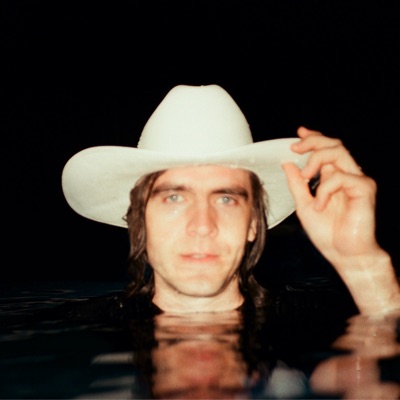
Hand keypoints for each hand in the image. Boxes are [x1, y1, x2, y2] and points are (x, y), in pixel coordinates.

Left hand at [282, 127, 378, 265]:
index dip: (313, 138)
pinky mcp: (364, 189)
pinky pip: (341, 177)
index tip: (298, 133)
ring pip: (339, 152)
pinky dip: (325, 190)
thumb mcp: (304, 205)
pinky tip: (320, 205)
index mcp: (333, 178)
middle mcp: (346, 175)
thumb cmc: (327, 233)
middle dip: (313, 142)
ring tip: (305, 178)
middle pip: (333, 144)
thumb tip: (286, 164)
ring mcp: (357, 181)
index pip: (325, 150)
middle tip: (296, 148)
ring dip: (316, 161)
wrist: (343, 254)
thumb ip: (297, 185)